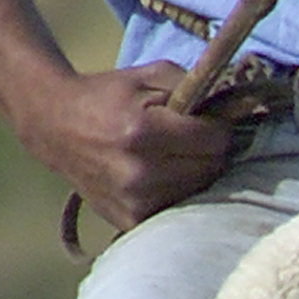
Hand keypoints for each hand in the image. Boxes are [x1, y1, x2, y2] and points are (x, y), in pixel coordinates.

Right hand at [15, 65, 239, 223]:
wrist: (55, 125)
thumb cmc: (109, 96)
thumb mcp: (151, 76)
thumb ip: (197, 86)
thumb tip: (243, 105)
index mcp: (144, 132)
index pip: (216, 140)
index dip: (217, 127)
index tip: (206, 120)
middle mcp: (140, 173)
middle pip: (212, 168)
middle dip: (210, 151)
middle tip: (190, 138)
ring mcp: (134, 202)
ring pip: (200, 192)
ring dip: (196, 174)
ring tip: (173, 156)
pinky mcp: (129, 221)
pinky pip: (178, 210)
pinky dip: (178, 194)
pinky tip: (161, 177)